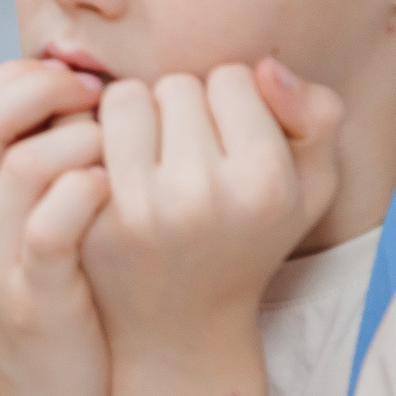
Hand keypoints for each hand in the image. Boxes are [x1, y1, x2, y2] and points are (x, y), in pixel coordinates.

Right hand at [0, 59, 114, 395]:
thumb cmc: (29, 315)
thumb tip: (42, 93)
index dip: (15, 80)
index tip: (69, 81)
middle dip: (44, 91)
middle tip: (97, 94)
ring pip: (23, 161)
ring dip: (80, 138)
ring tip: (117, 149)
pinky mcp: (28, 299)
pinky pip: (57, 215)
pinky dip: (91, 187)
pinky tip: (117, 188)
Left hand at [82, 60, 341, 350]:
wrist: (178, 327)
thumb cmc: (248, 241)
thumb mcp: (310, 187)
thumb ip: (317, 116)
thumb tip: (264, 67)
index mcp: (263, 182)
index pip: (233, 77)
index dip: (229, 100)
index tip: (228, 137)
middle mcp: (200, 194)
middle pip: (175, 84)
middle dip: (178, 105)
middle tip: (183, 149)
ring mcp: (138, 207)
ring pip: (124, 98)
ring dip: (133, 115)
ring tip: (147, 152)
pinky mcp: (88, 215)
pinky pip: (78, 131)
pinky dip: (91, 136)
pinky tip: (107, 165)